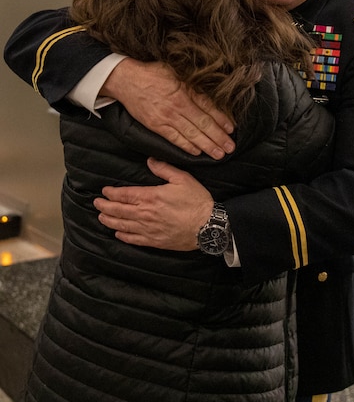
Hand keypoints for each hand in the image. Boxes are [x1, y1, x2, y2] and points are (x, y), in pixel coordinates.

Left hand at [95, 158, 213, 250]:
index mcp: (151, 197)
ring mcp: (148, 229)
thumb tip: (150, 160)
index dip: (111, 193)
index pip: (124, 195)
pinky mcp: (154, 241)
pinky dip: (122, 236)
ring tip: (102, 217)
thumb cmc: (197, 202)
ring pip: (122, 225)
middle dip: (104, 206)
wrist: (208, 227)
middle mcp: (145, 214)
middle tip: (96, 203)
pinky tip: (118, 233)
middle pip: (118, 210)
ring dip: (109, 220)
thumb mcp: (183, 179)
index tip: (104, 191)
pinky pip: (133, 239)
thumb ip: (165, 169)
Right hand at [102, 58, 234, 158]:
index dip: (221, 120)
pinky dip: (186, 146)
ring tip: (218, 154)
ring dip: (206, 145)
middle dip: (218, 137)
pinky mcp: (156, 126)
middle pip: (202, 124)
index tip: (231, 129)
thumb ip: (193, 86)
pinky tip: (197, 152)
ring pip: (190, 134)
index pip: (208, 109)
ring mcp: (166, 118)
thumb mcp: (177, 73)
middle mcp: (177, 107)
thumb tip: (211, 95)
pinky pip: (174, 139)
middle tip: (230, 147)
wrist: (126, 80)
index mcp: (184, 93)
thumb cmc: (153, 73)